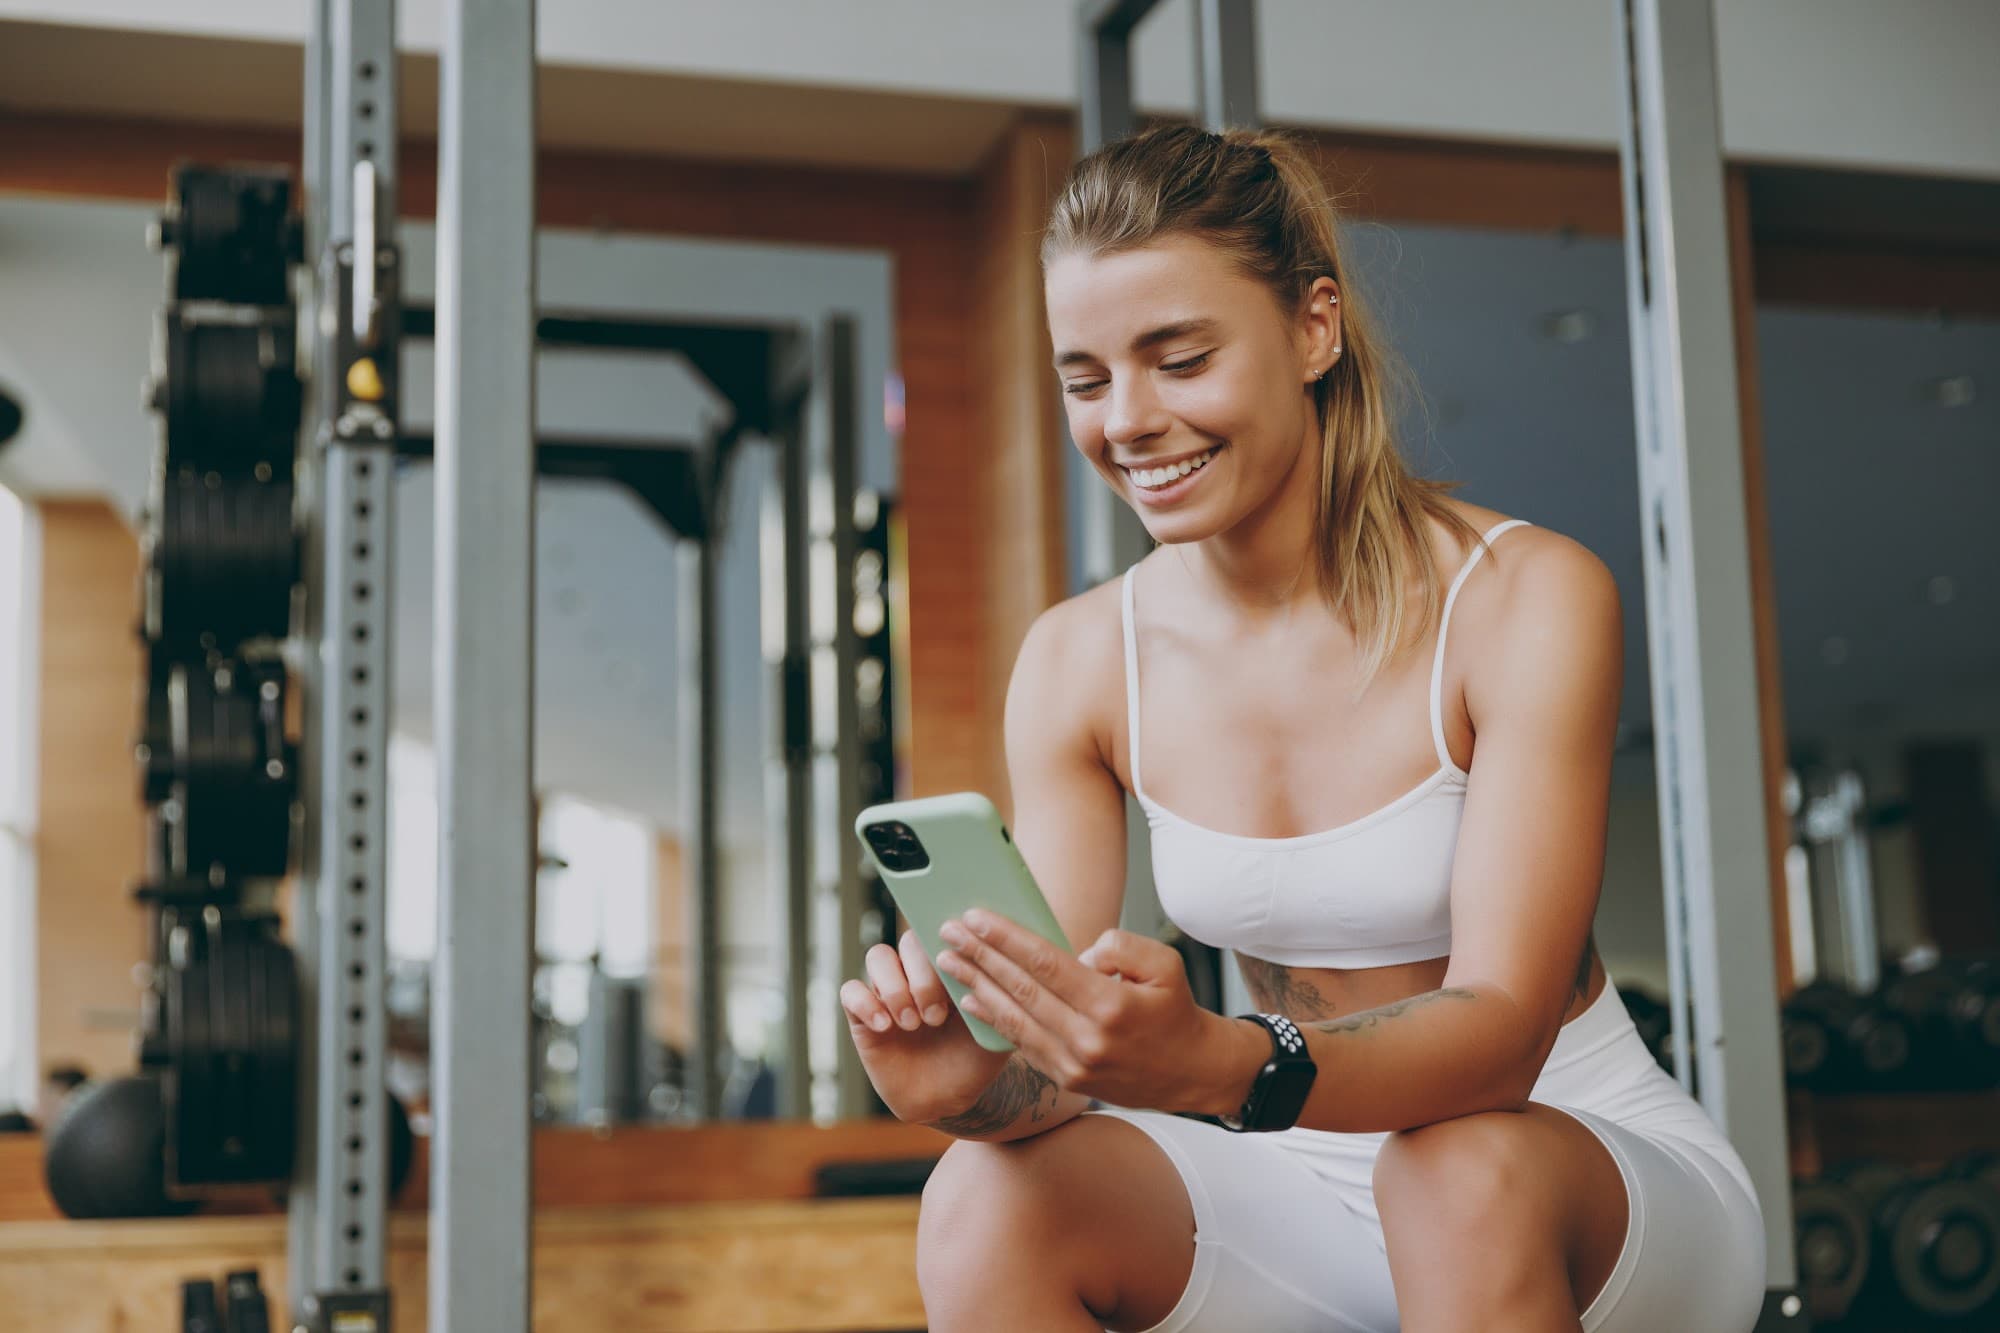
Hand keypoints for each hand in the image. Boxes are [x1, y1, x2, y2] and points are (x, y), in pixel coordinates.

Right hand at [838, 928, 1011, 1123]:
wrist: (947, 1101)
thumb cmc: (974, 1061)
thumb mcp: (995, 1031)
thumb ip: (998, 1001)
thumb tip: (996, 968)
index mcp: (952, 966)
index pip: (944, 933)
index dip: (947, 944)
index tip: (956, 966)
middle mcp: (917, 971)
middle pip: (910, 941)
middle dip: (923, 977)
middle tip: (936, 1017)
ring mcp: (889, 990)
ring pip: (878, 955)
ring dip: (895, 987)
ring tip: (912, 1023)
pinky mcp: (863, 1015)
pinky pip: (850, 991)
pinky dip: (866, 1004)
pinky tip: (885, 1027)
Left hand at [935, 909, 1240, 1112]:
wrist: (1191, 1071)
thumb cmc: (1175, 1009)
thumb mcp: (1164, 964)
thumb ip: (1120, 946)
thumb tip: (1076, 953)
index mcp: (1110, 1005)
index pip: (1045, 963)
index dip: (1006, 938)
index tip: (976, 917)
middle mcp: (1087, 1038)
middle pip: (1021, 989)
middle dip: (980, 956)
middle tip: (948, 931)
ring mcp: (1074, 1064)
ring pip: (1014, 1019)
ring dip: (976, 987)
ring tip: (948, 962)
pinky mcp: (1067, 1080)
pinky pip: (1023, 1044)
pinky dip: (995, 1020)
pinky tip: (973, 1000)